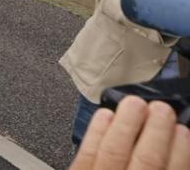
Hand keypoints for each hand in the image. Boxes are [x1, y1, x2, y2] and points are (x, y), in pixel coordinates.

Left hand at [70, 96, 189, 169]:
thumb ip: (164, 165)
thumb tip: (178, 146)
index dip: (180, 152)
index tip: (183, 131)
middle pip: (146, 162)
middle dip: (156, 132)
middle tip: (162, 109)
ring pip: (114, 153)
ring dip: (127, 125)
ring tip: (135, 104)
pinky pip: (86, 154)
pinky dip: (96, 132)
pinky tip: (105, 115)